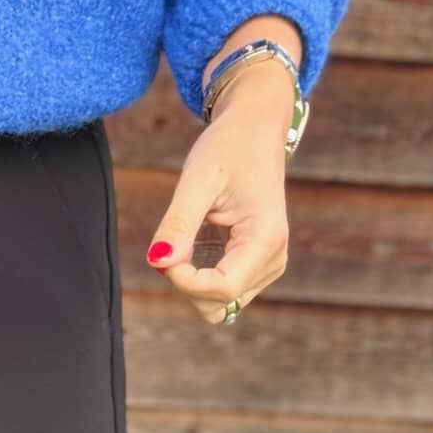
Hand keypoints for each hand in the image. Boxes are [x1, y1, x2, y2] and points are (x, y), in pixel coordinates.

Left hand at [144, 66, 294, 324]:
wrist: (254, 130)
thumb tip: (158, 263)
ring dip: (192, 277)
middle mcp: (273, 259)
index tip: (162, 251)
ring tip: (191, 231)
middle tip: (174, 236)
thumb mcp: (198, 180)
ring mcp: (268, 265)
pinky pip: (220, 289)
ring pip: (219, 302)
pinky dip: (199, 271)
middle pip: (218, 303)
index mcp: (265, 240)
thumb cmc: (228, 148)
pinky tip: (199, 236)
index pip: (221, 290)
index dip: (183, 281)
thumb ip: (178, 224)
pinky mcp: (256, 264)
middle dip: (186, 280)